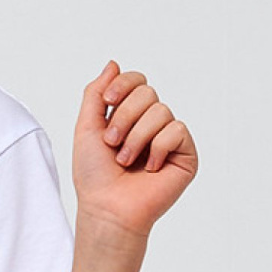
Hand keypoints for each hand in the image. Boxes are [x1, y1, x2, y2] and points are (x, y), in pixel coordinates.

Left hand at [72, 62, 198, 237]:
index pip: (137, 81)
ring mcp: (169, 139)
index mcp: (130, 116)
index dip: (124, 84)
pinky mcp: (185, 154)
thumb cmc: (95, 175)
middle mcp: (151, 124)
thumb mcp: (86, 127)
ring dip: (137, 137)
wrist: (107, 208)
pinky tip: (150, 168)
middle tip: (112, 144)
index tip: (108, 101)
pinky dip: (157, 148)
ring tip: (126, 161)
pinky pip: (176, 130)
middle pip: (148, 92)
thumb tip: (113, 64)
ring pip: (161, 111)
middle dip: (125, 117)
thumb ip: (96, 93)